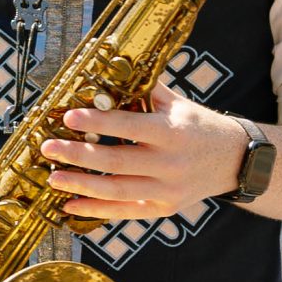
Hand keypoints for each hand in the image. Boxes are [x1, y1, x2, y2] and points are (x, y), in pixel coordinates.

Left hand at [40, 83, 250, 220]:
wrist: (233, 160)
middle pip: (116, 161)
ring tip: (53, 177)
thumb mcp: (177, 103)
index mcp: (172, 132)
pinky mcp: (163, 208)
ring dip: (80, 184)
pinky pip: (124, 212)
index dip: (97, 121)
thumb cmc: (197, 125)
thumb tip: (108, 69)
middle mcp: (170, 164)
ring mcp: (167, 190)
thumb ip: (144, 89)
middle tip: (48, 147)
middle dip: (78, 154)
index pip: (129, 126)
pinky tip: (70, 205)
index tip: (68, 116)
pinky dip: (96, 210)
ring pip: (116, 190)